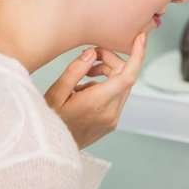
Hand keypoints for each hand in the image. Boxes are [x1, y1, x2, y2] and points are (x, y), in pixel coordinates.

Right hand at [45, 32, 146, 148]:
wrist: (49, 151)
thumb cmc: (48, 122)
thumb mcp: (55, 93)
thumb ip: (75, 71)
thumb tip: (92, 54)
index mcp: (97, 103)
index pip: (128, 75)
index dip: (137, 54)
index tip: (141, 38)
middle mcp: (110, 113)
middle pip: (124, 76)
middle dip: (112, 61)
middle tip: (92, 55)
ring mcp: (112, 120)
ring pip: (122, 86)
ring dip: (109, 73)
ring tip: (85, 74)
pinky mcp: (111, 123)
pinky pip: (117, 97)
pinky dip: (107, 86)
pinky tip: (86, 88)